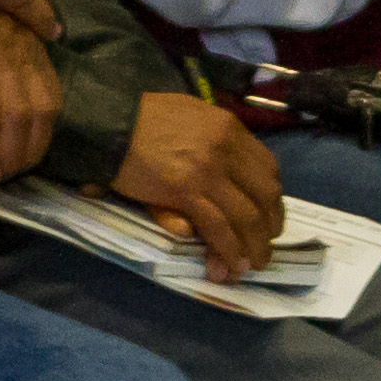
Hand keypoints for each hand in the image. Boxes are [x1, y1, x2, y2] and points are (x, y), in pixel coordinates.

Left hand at [0, 0, 57, 187]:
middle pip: (18, 112)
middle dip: (13, 155)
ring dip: (36, 140)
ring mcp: (20, 42)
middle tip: (1, 180)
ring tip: (20, 164)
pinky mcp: (34, 40)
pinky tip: (36, 134)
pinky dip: (49, 115)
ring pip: (42, 101)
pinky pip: (51, 83)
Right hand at [112, 92, 285, 277]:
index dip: (272, 198)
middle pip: (265, 194)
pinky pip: (218, 227)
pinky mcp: (185, 191)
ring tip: (253, 264)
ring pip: (246, 216)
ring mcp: (207, 170)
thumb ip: (214, 141)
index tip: (268, 216)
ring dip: (254, 246)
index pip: (268, 168)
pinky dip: (229, 250)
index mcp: (229, 128)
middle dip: (270, 226)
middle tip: (264, 245)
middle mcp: (226, 148)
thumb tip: (225, 176)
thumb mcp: (192, 115)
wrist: (108, 120)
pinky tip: (231, 265)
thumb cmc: (143, 118)